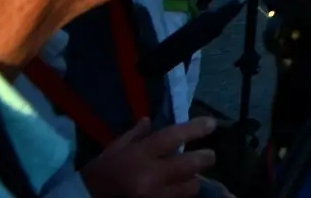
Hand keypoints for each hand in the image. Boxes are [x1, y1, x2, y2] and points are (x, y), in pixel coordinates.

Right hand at [82, 116, 217, 197]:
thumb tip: (148, 120)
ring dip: (193, 180)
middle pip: (191, 165)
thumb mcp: (113, 149)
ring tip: (189, 175)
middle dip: (205, 158)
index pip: (173, 137)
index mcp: (139, 156)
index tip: (211, 124)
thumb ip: (135, 135)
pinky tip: (177, 188)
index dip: (195, 129)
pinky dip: (181, 193)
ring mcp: (155, 197)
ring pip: (190, 187)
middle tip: (208, 155)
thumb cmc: (100, 173)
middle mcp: (151, 177)